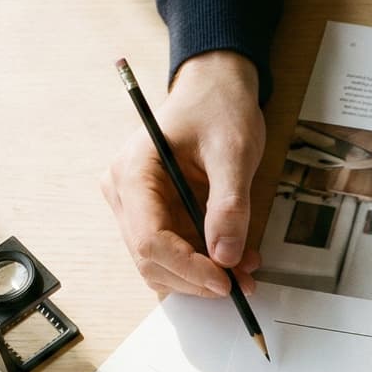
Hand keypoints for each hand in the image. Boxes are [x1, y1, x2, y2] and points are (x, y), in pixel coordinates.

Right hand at [102, 50, 265, 296]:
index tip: (225, 281)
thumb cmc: (219, 108)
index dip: (188, 268)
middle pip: (151, 258)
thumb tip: (225, 255)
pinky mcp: (158, 214)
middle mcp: (126, 193)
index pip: (149, 238)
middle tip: (242, 283)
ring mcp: (139, 206)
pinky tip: (235, 258)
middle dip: (197, 278)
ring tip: (244, 270)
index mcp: (134, 171)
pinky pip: (177, 251)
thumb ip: (229, 205)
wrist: (216, 89)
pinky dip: (205, 263)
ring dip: (203, 276)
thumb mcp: (234, 152)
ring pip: (162, 263)